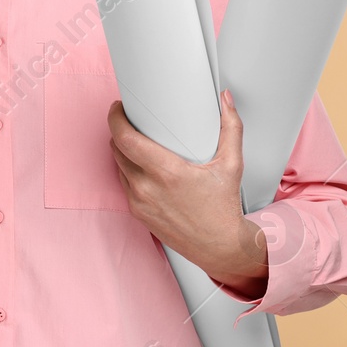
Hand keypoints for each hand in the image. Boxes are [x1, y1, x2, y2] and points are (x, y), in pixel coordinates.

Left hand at [107, 88, 267, 298]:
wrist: (220, 247)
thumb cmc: (224, 207)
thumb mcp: (231, 165)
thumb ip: (230, 127)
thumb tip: (225, 99)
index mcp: (166, 172)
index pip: (125, 138)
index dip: (115, 118)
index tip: (118, 107)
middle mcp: (146, 188)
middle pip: (116, 148)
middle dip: (119, 130)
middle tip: (130, 119)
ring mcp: (138, 202)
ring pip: (118, 165)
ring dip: (122, 150)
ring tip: (135, 139)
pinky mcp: (136, 213)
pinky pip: (123, 183)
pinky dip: (128, 170)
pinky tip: (139, 164)